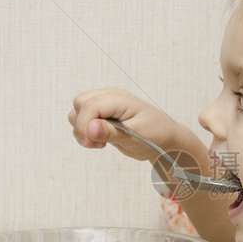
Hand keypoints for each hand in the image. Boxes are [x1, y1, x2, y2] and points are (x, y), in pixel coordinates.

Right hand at [68, 88, 193, 162]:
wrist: (165, 139)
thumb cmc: (156, 136)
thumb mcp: (134, 137)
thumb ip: (110, 132)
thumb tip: (89, 128)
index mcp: (120, 99)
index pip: (89, 105)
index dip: (84, 125)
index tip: (90, 143)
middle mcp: (110, 97)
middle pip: (79, 103)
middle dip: (81, 125)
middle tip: (97, 144)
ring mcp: (106, 104)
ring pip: (78, 110)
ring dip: (82, 129)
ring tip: (100, 143)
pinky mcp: (103, 114)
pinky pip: (83, 118)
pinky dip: (85, 131)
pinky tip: (100, 140)